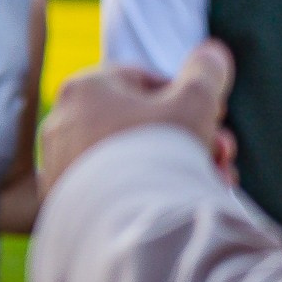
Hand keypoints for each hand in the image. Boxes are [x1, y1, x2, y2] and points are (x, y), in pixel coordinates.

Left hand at [37, 39, 233, 203]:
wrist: (125, 229)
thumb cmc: (159, 154)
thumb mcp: (195, 103)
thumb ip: (205, 74)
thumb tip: (212, 53)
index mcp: (85, 88)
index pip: (144, 81)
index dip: (185, 98)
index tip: (213, 120)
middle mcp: (61, 123)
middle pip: (138, 124)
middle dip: (187, 140)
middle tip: (223, 160)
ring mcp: (58, 165)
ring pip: (128, 159)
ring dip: (173, 169)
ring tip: (212, 187)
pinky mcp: (63, 205)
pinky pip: (112, 191)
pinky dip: (144, 195)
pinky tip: (179, 208)